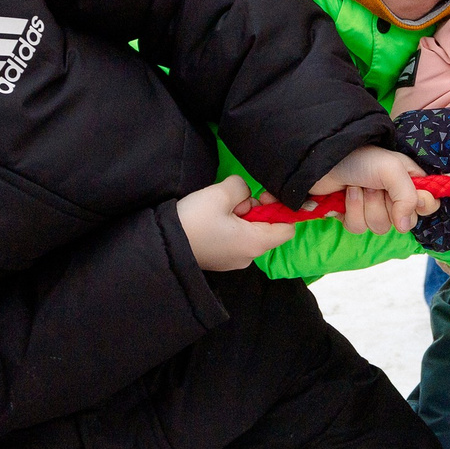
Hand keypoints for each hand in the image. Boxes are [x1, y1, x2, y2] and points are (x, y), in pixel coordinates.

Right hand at [174, 175, 296, 271]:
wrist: (162, 245)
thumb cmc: (194, 220)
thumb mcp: (220, 193)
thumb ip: (241, 187)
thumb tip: (243, 193)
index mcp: (255, 243)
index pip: (287, 229)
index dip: (280, 209)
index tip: (262, 196)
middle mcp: (249, 256)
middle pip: (266, 228)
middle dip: (253, 209)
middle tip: (232, 200)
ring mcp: (233, 261)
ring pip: (249, 232)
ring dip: (239, 217)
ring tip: (217, 209)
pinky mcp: (220, 260)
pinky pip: (234, 240)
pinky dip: (229, 227)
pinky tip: (211, 220)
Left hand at [310, 145, 434, 234]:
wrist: (325, 159)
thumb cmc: (362, 157)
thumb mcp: (392, 169)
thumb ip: (407, 197)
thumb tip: (404, 228)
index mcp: (410, 181)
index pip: (429, 204)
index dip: (423, 205)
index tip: (415, 198)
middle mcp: (394, 197)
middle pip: (404, 222)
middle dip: (387, 205)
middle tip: (376, 186)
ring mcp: (373, 207)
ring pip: (379, 227)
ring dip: (366, 206)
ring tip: (358, 186)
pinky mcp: (353, 215)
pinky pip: (358, 228)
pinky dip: (351, 210)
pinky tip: (346, 193)